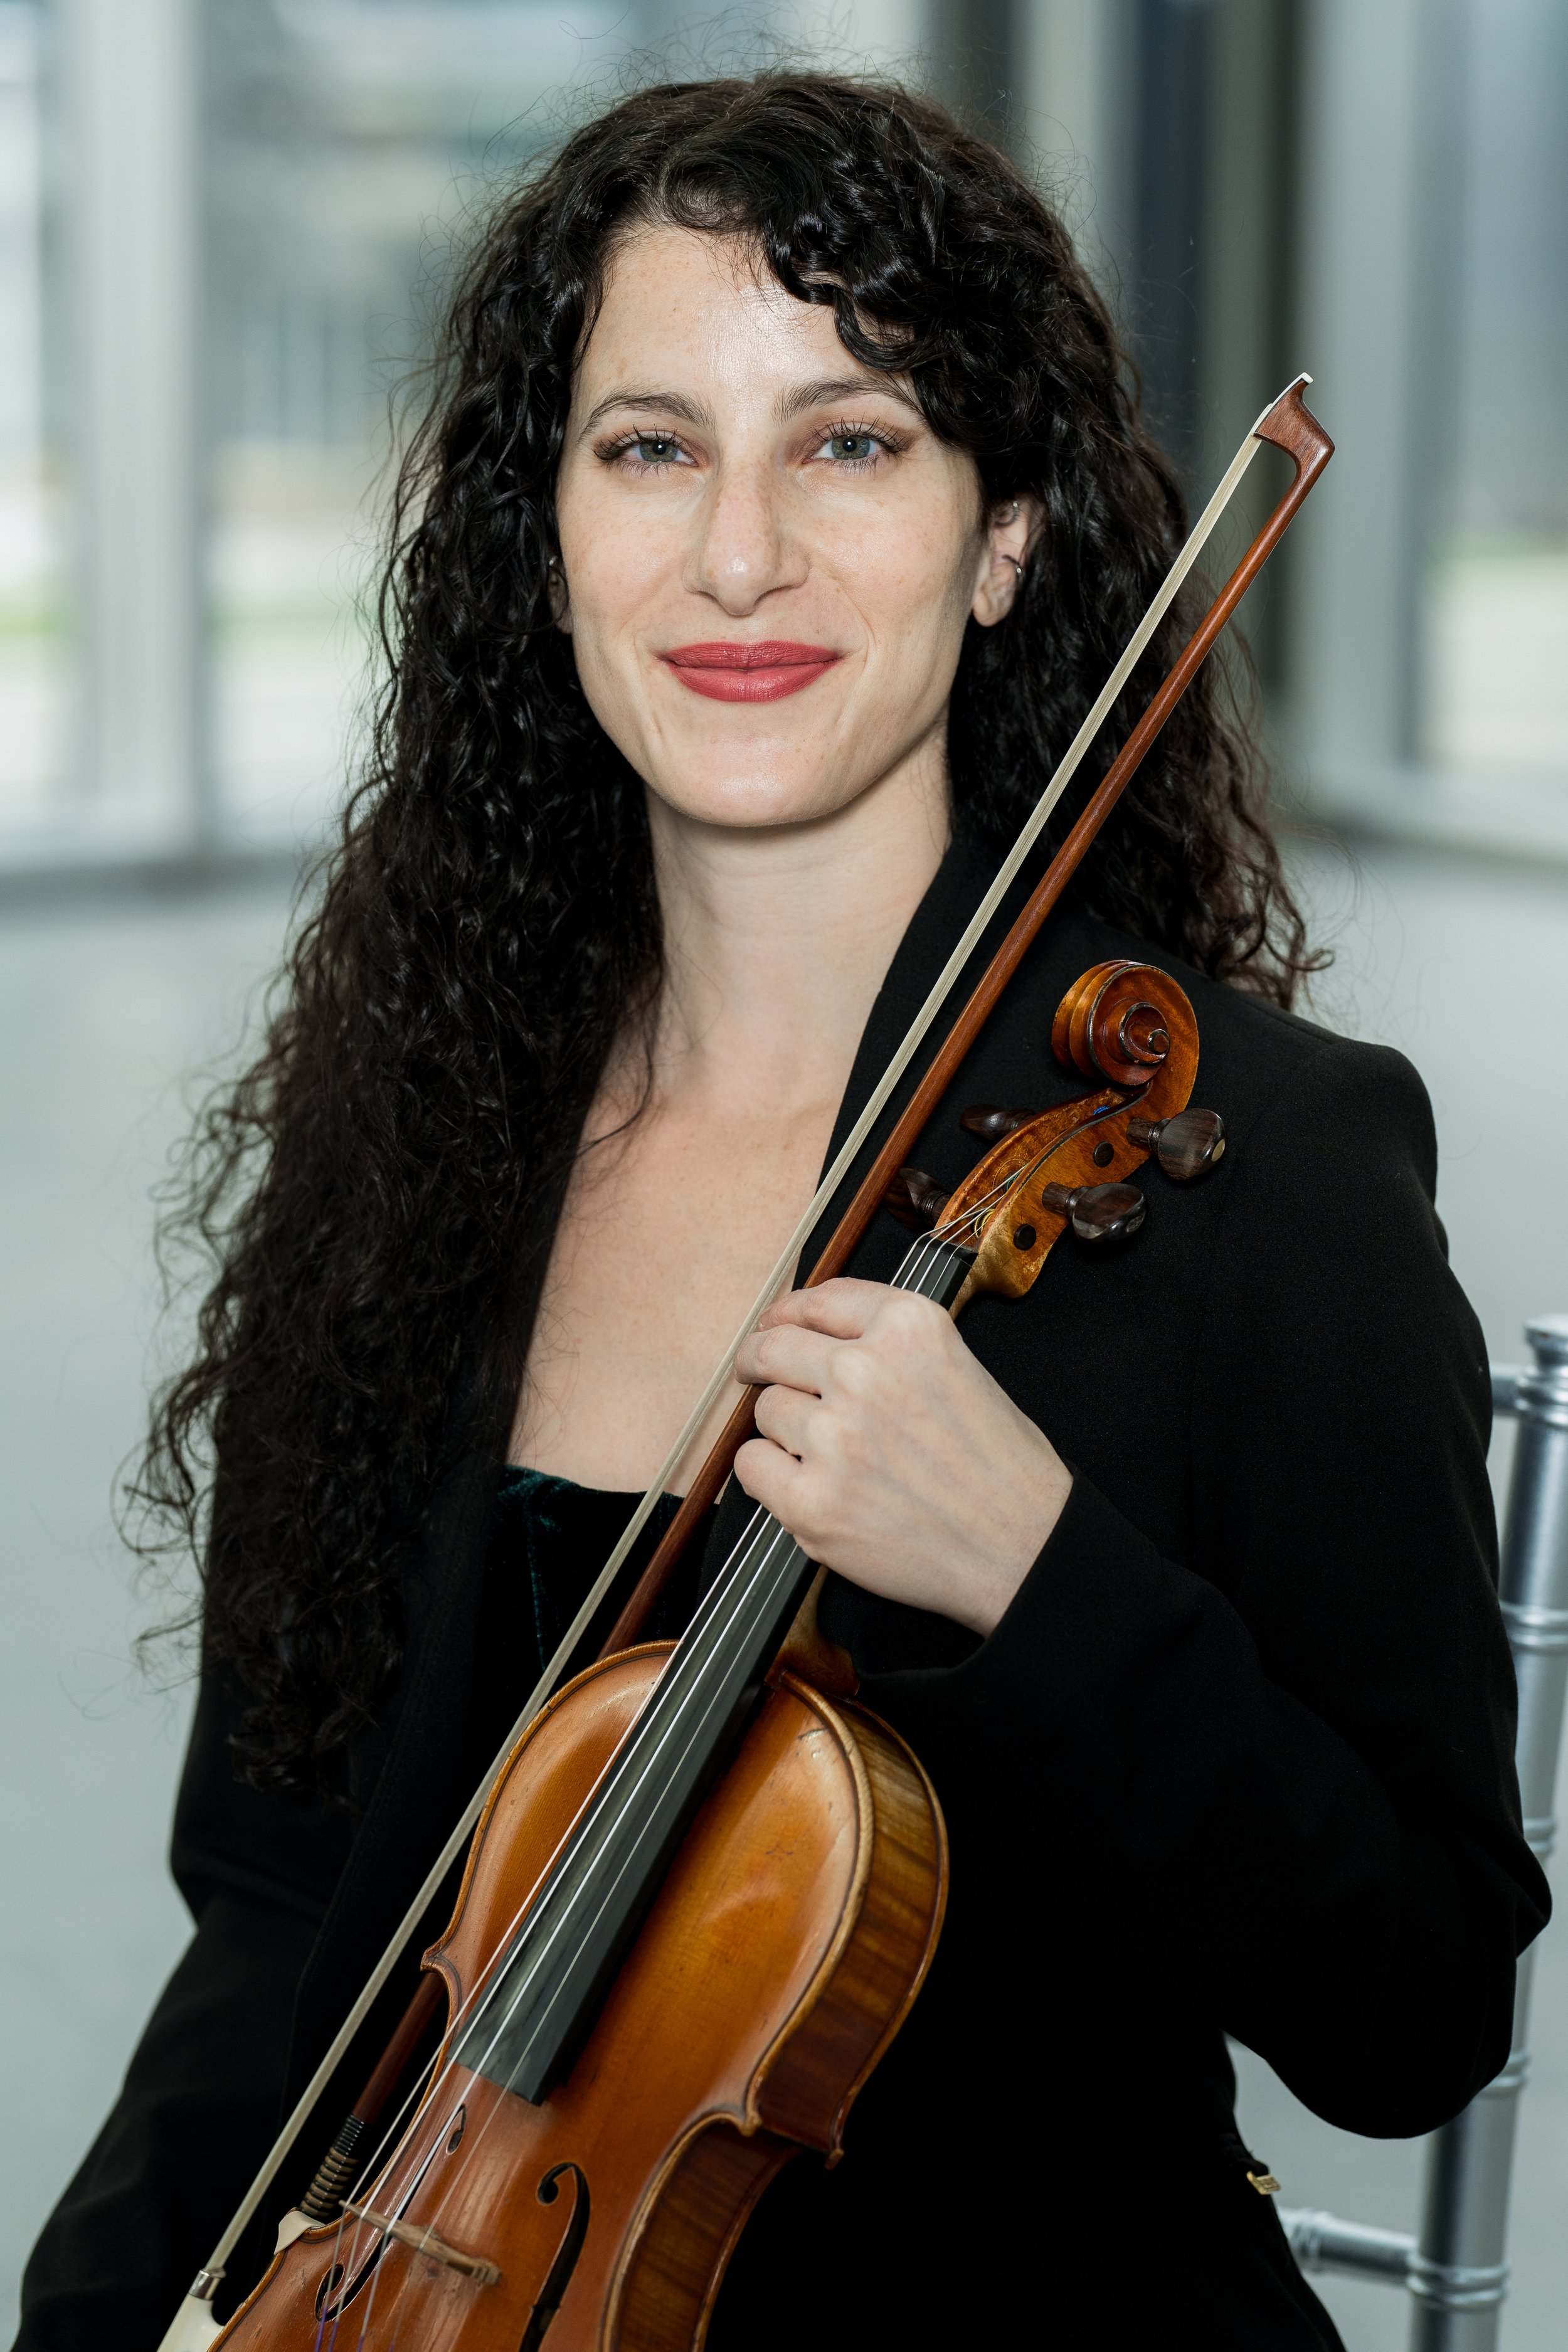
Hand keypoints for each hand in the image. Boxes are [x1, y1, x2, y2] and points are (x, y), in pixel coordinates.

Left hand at [731, 1278, 1070, 1635]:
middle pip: (774, 1347)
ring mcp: (835, 1437)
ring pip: (767, 1411)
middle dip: (759, 1359)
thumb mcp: (958, 1365)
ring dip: (786, 1430)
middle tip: (755, 1372)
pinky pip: (752, 1466)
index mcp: (909, 1327)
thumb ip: (889, 1343)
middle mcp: (866, 1370)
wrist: (1024, 1548)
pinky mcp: (813, 1501)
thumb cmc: (1000, 1466)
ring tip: (832, 1457)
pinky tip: (805, 1485)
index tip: (776, 1323)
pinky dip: (769, 1476)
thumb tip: (809, 1333)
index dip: (788, 1312)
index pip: (821, 1299)